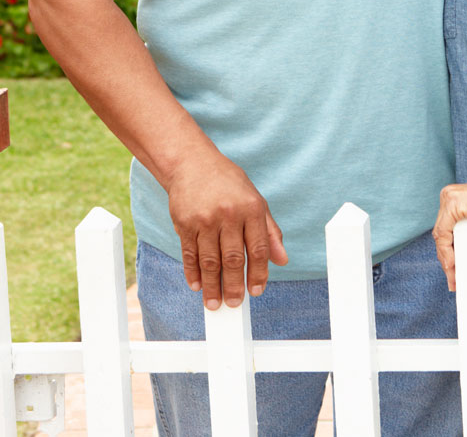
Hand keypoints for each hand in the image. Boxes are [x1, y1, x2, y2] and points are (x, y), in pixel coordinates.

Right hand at [167, 153, 287, 308]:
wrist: (192, 163)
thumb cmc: (228, 184)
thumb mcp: (255, 200)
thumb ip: (269, 231)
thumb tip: (282, 259)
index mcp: (251, 208)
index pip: (258, 248)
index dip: (258, 273)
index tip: (256, 291)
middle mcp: (228, 214)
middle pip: (233, 259)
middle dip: (234, 286)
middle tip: (235, 304)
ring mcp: (205, 219)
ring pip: (210, 261)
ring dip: (212, 286)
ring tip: (215, 304)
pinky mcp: (184, 223)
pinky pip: (190, 254)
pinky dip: (193, 273)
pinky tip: (198, 286)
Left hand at [433, 177, 466, 290]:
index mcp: (456, 200)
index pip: (445, 230)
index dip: (448, 251)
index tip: (453, 269)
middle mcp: (449, 197)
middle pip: (441, 234)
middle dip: (446, 259)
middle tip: (453, 279)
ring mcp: (449, 199)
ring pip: (440, 235)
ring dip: (446, 259)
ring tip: (454, 278)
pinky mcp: (452, 205)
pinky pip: (443, 234)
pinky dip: (446, 252)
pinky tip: (451, 265)